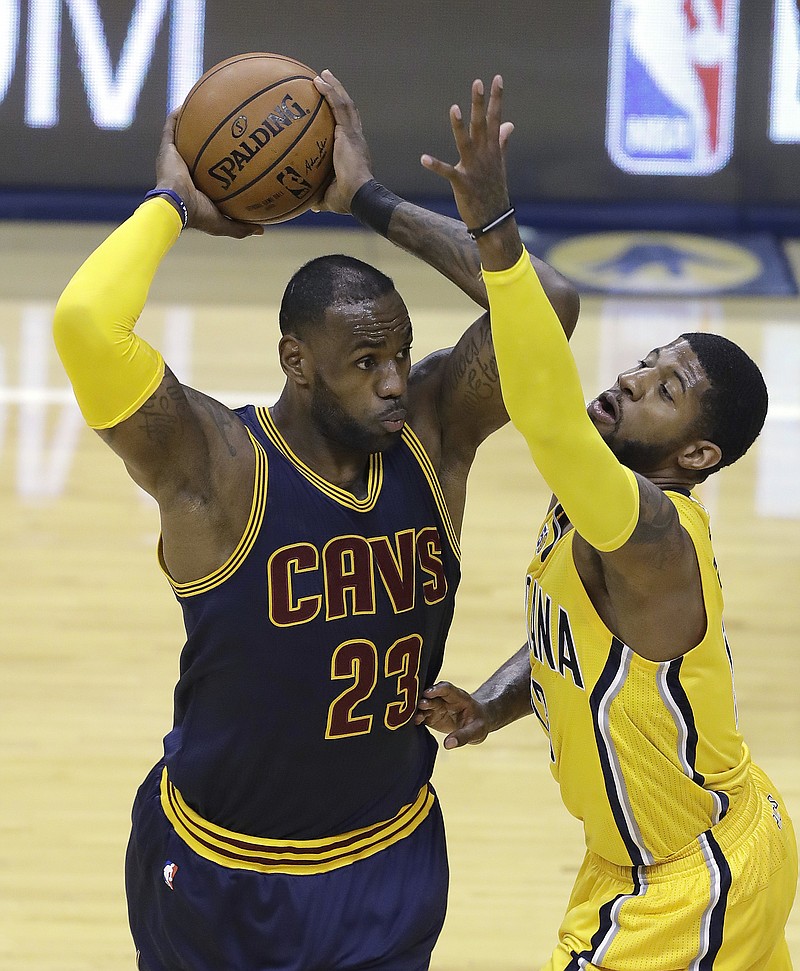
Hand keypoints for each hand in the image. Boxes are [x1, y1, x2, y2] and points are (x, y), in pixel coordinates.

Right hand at [153, 110, 262, 238]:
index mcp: (198, 184)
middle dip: (210, 135)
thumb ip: (241, 226)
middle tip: (227, 121)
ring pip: (184, 134)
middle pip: (199, 147)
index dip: (222, 159)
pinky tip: (189, 100)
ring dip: (192, 119)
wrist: (175, 206)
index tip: (239, 150)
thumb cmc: (198, 215)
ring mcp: (175, 157)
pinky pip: (171, 126)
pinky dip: (178, 114)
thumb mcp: (224, 223)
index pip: (212, 169)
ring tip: (206, 103)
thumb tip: (261, 230)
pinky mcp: (166, 149)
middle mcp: (187, 168)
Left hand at [312, 70, 373, 212]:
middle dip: (337, 95)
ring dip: (334, 87)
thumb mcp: (328, 198)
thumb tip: (309, 205)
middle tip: (325, 82)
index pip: (346, 129)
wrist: (360, 197)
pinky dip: (330, 92)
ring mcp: (354, 134)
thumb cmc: (346, 201)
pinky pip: (339, 106)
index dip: (339, 117)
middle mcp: (355, 139)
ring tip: (322, 75)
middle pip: (347, 111)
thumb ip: (319, 198)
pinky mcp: (350, 133)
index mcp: (353, 152)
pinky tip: (318, 81)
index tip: (328, 108)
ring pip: (345, 104)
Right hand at [414, 681, 489, 748]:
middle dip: (425, 699)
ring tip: (414, 718)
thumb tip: (448, 744)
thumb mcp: (476, 731)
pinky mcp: (430, 716)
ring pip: (424, 706)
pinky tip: (411, 725)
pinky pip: (421, 716)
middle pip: (432, 696)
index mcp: (458, 697)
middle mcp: (444, 699)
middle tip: (419, 705)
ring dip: (418, 710)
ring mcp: (436, 707)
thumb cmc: (478, 724)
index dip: (437, 689)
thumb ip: (463, 736)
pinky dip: (415, 719)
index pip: (447, 689)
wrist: (475, 724)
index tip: (428, 694)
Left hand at [421, 76, 511, 234]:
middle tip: (477, 82)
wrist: (494, 220)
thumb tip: (509, 124)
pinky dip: (435, 165)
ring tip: (454, 109)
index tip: (497, 78)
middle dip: (479, 104)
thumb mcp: (500, 164)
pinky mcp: (462, 183)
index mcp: (493, 150)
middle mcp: (484, 156)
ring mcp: (473, 169)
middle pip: (481, 125)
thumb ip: (502, 142)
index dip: (496, 98)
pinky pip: (447, 172)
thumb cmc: (494, 191)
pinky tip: (423, 158)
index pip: (496, 119)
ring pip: (465, 142)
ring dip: (459, 126)